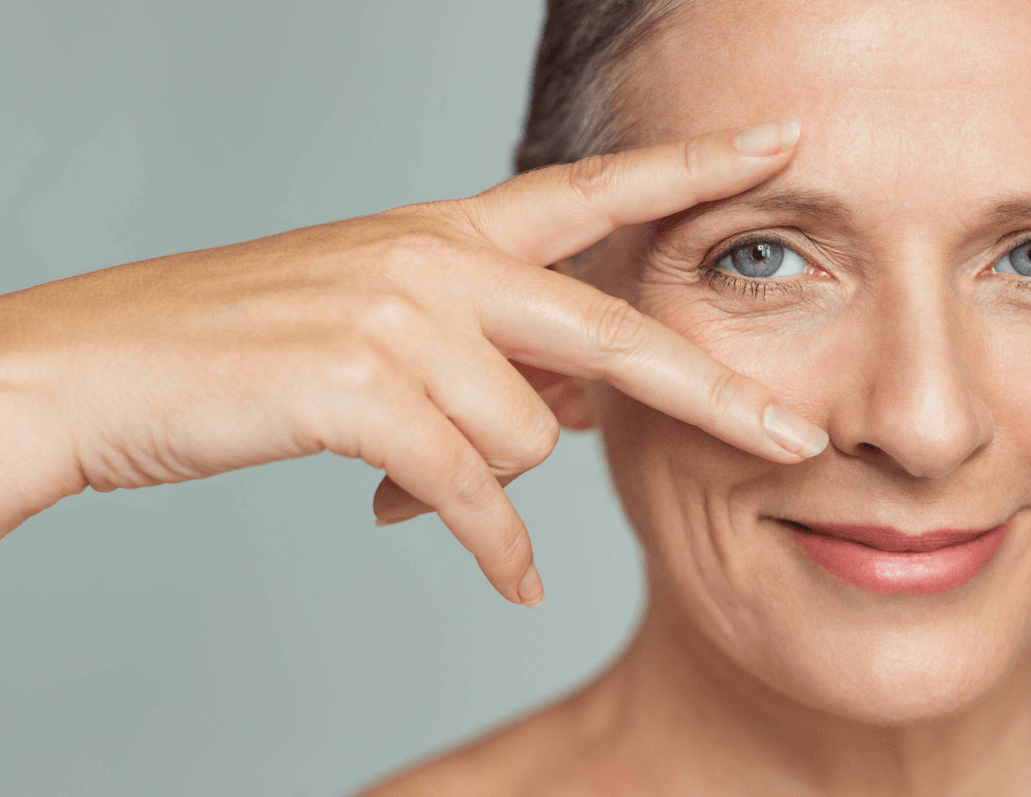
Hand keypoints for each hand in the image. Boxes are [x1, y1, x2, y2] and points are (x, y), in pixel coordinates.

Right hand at [0, 118, 826, 606]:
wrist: (106, 364)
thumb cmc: (250, 343)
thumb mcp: (385, 316)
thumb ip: (489, 349)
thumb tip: (580, 414)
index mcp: (449, 227)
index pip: (593, 191)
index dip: (690, 167)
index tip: (777, 145)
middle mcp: (438, 258)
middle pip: (616, 334)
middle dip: (713, 398)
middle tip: (794, 447)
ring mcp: (401, 318)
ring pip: (530, 438)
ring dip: (491, 478)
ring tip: (417, 470)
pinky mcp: (363, 390)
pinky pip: (474, 494)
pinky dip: (494, 548)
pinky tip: (510, 578)